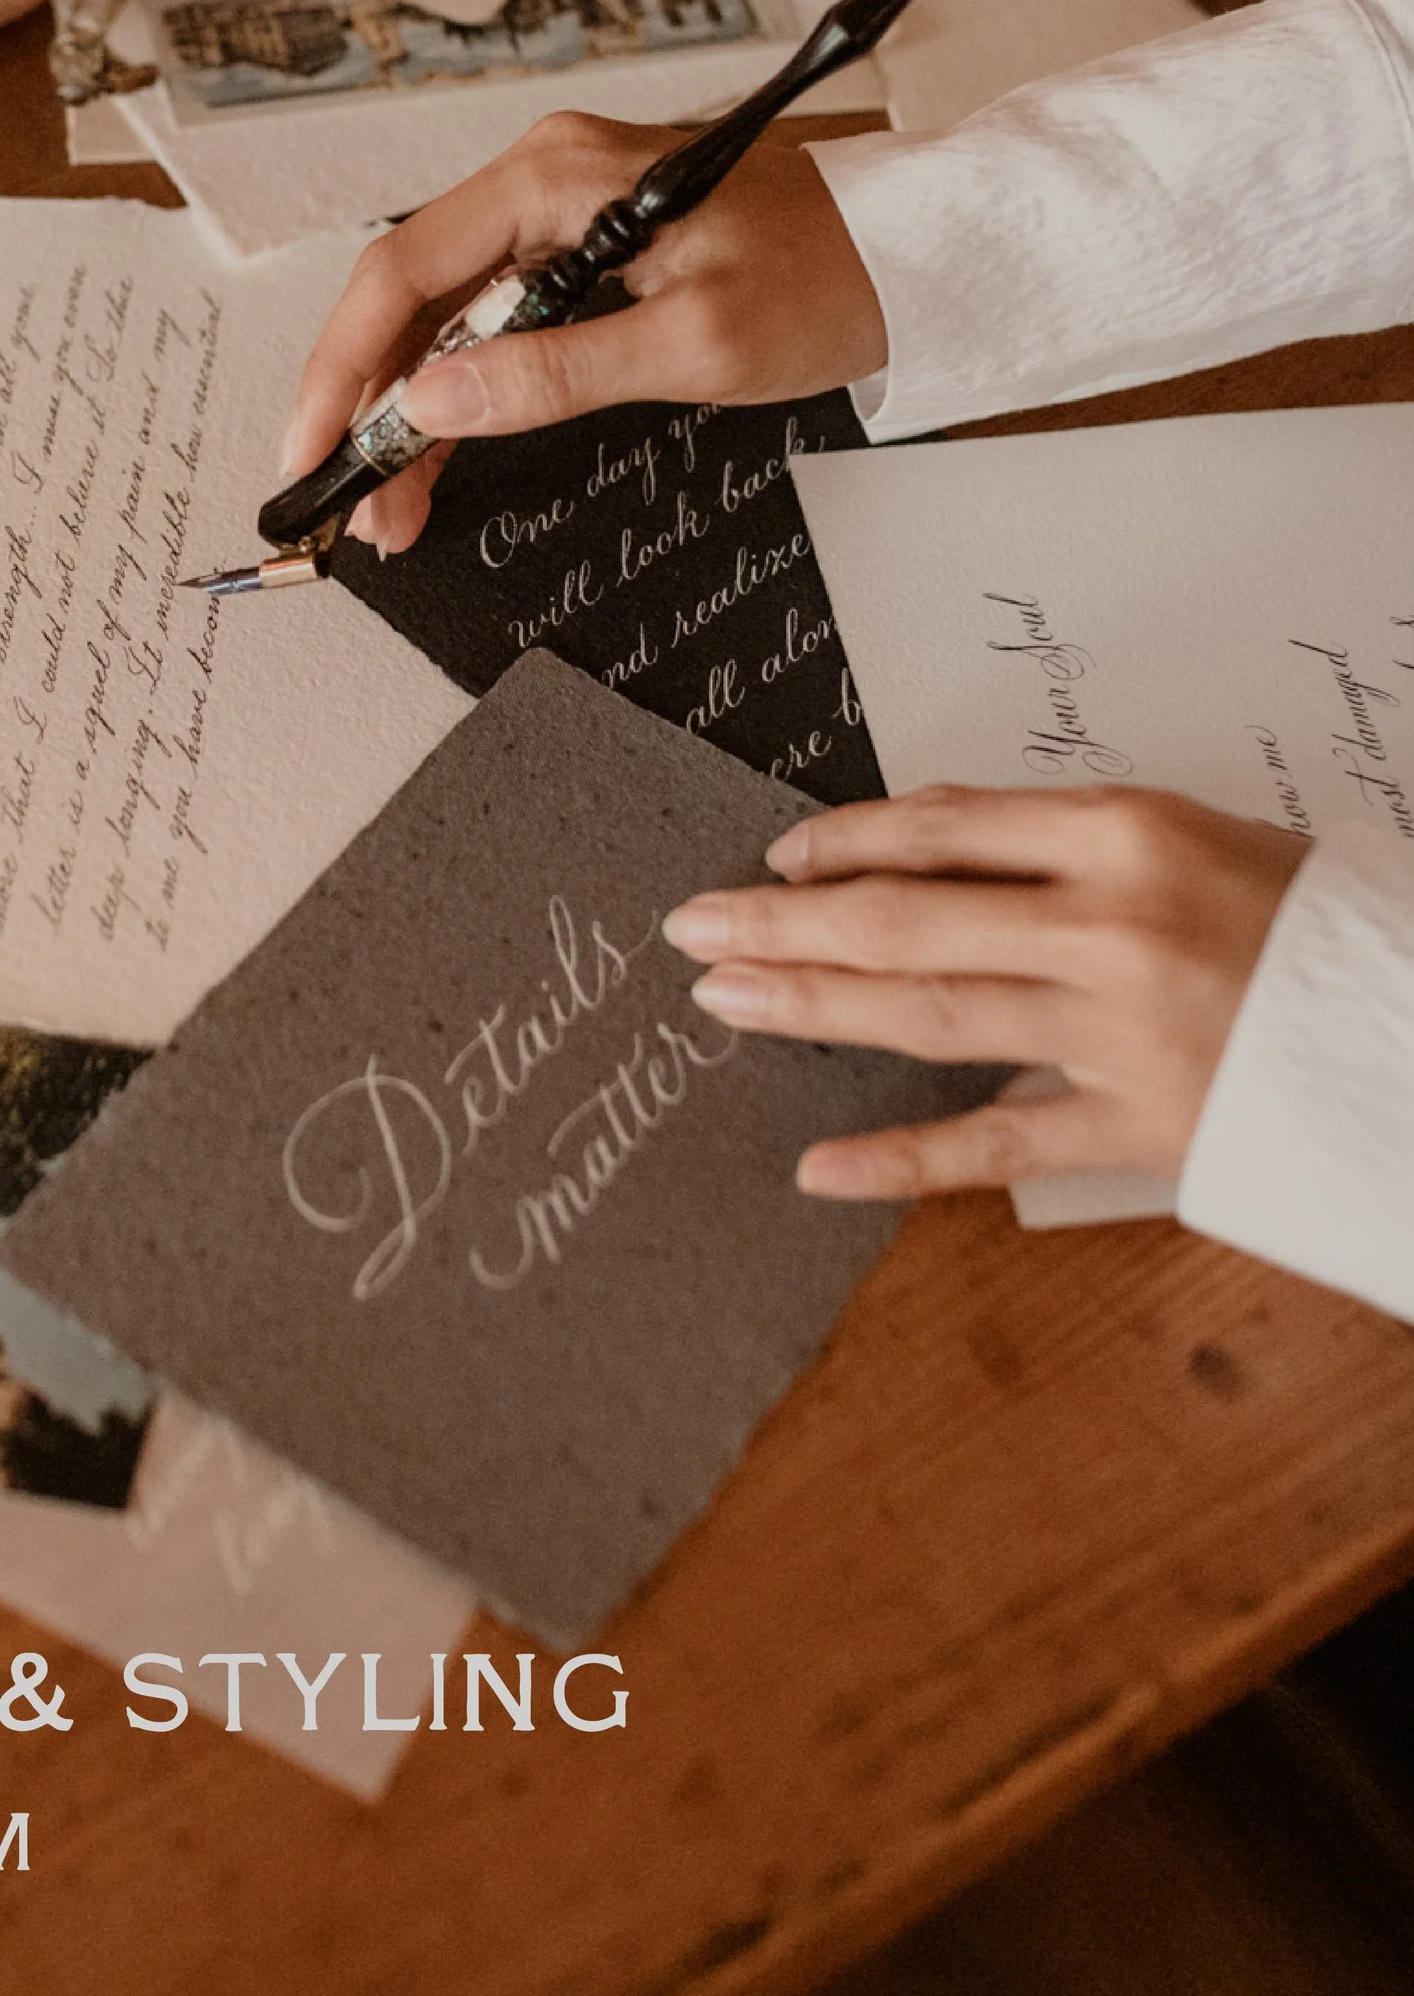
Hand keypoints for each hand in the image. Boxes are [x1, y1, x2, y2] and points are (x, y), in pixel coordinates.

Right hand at [282, 111, 888, 553]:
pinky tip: (439, 455)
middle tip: (355, 506)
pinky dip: (460, 394)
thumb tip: (435, 399)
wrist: (913, 252)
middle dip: (368, 407)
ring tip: (393, 507)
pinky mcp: (578, 254)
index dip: (342, 370)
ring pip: (440, 320)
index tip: (312, 451)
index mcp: (556, 177)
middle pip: (407, 299)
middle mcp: (541, 182)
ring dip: (409, 413)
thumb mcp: (695, 343)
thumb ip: (556, 373)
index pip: (403, 273)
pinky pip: (488, 325)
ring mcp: (556, 216)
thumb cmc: (829, 277)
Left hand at [659, 786, 1309, 1196]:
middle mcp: (1111, 926)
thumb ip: (1046, 837)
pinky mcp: (1145, 1128)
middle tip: (691, 929)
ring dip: (810, 1008)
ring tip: (720, 1003)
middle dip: (782, 926)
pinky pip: (998, 1146)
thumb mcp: (1185, 833)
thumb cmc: (1306, 912)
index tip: (770, 861)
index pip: (940, 830)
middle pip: (905, 922)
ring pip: (929, 1017)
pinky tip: (815, 1166)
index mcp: (1125, 835)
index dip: (839, 844)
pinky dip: (901, 1160)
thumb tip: (910, 829)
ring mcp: (1123, 1032)